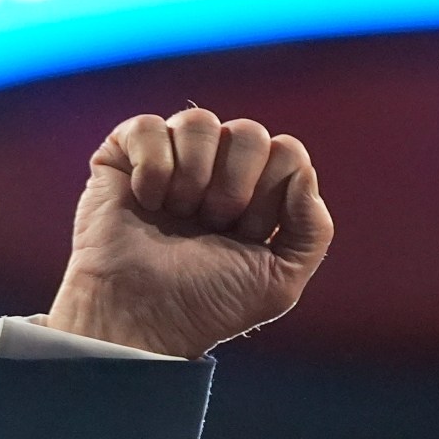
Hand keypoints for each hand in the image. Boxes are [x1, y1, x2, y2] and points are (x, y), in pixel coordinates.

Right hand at [42, 107, 333, 357]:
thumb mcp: (281, 280)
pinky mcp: (124, 154)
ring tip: (178, 214)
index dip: (270, 194)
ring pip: (199, 120)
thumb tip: (303, 171)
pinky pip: (149, 126)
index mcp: (257, 193)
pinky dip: (152, 168)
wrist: (143, 317)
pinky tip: (146, 202)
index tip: (246, 234)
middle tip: (212, 225)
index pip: (287, 153)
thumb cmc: (208, 303)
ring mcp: (172, 158)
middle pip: (249, 132)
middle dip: (234, 187)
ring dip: (193, 176)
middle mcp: (217, 169)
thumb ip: (314, 228)